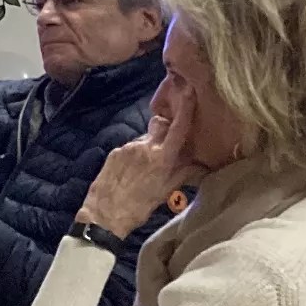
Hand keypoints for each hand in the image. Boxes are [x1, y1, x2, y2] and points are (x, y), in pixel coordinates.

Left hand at [77, 107, 204, 239]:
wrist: (104, 216)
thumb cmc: (138, 208)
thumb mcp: (165, 192)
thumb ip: (183, 174)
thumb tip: (202, 166)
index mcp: (161, 158)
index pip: (178, 128)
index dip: (186, 108)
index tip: (190, 90)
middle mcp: (144, 147)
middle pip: (160, 125)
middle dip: (165, 129)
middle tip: (167, 145)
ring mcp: (126, 148)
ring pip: (145, 139)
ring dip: (149, 148)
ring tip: (145, 170)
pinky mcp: (114, 151)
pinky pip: (130, 148)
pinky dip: (135, 156)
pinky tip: (131, 172)